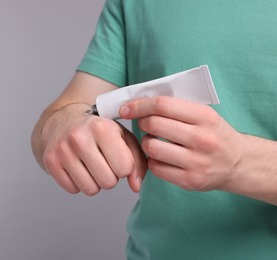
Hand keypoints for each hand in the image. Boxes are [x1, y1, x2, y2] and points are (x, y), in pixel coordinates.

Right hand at [41, 104, 146, 194]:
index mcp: (102, 128)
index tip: (116, 157)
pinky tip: (77, 167)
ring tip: (91, 165)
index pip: (125, 168)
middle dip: (110, 176)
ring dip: (94, 182)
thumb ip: (137, 161)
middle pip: (108, 182)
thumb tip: (136, 186)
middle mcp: (80, 138)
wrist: (62, 120)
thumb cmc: (97, 131)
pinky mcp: (50, 161)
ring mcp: (62, 150)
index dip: (124, 166)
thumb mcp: (122, 137)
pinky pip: (73, 189)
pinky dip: (78, 183)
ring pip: (90, 189)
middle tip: (103, 162)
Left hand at [119, 96, 243, 191]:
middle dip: (142, 123)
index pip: (162, 105)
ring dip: (146, 143)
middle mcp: (202, 139)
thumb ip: (177, 108)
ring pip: (151, 148)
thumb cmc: (215, 135)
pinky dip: (153, 161)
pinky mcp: (190, 181)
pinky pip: (156, 168)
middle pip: (154, 125)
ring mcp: (196, 162)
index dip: (139, 105)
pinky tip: (161, 157)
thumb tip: (140, 102)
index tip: (126, 108)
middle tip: (145, 124)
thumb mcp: (204, 115)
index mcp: (205, 117)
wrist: (238, 164)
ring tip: (154, 141)